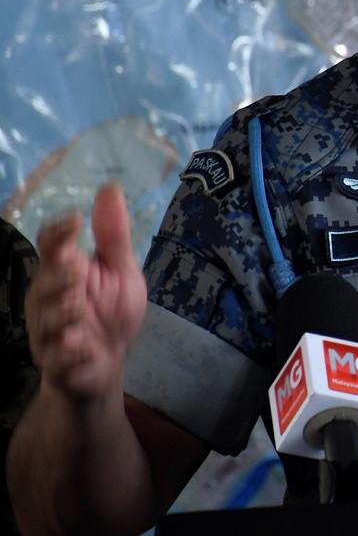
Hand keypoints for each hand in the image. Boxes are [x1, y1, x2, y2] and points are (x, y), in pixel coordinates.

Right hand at [27, 184, 146, 401]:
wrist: (106, 364)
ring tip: (81, 313)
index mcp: (63, 271)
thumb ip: (113, 235)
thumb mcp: (120, 270)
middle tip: (77, 270)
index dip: (58, 232)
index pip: (51, 246)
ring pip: (47, 319)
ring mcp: (48, 331)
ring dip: (66, 315)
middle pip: (43, 281)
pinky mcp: (56, 362)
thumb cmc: (111, 311)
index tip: (75, 220)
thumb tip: (110, 187)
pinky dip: (74, 352)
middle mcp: (48, 298)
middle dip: (59, 276)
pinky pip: (58, 356)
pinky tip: (88, 348)